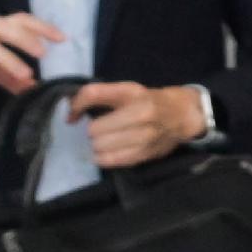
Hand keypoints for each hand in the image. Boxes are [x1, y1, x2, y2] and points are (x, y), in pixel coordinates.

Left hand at [74, 80, 207, 168]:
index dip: (76, 107)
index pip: (92, 95)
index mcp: (132, 95)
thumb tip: (69, 114)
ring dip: (97, 146)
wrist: (182, 116)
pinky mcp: (145, 155)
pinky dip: (103, 158)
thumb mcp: (125, 90)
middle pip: (95, 130)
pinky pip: (112, 161)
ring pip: (101, 147)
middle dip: (92, 131)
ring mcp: (145, 138)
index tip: (73, 116)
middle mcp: (140, 116)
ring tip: (104, 141)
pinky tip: (105, 153)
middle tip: (99, 130)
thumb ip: (95, 95)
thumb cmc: (149, 101)